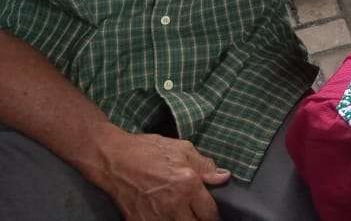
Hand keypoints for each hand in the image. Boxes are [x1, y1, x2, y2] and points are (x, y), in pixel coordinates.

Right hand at [92, 128, 229, 219]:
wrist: (114, 160)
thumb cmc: (149, 150)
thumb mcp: (182, 149)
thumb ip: (204, 166)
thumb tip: (223, 177)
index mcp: (188, 185)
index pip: (210, 212)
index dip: (214, 215)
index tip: (214, 214)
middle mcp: (174, 205)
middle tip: (200, 215)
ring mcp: (155, 217)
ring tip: (185, 215)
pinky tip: (169, 217)